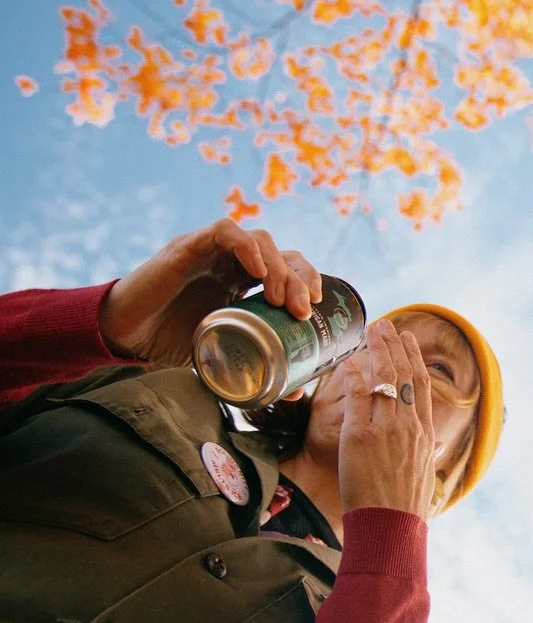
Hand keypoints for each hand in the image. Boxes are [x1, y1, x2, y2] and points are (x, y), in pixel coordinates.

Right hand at [99, 218, 322, 366]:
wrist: (126, 338)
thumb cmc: (172, 343)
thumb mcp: (223, 358)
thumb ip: (255, 369)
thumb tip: (297, 391)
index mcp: (245, 283)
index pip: (289, 269)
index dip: (308, 281)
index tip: (316, 308)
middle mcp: (232, 263)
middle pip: (281, 253)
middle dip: (299, 278)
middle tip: (303, 309)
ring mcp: (211, 252)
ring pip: (259, 240)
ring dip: (277, 266)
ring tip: (278, 298)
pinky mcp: (187, 247)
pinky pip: (224, 231)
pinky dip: (246, 246)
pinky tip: (257, 271)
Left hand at [337, 320, 436, 517]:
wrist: (391, 526)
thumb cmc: (405, 506)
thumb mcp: (425, 474)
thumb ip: (428, 452)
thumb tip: (436, 444)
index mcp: (423, 433)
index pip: (420, 386)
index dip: (414, 359)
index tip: (408, 340)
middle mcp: (408, 426)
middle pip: (403, 375)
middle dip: (394, 345)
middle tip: (385, 324)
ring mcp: (385, 429)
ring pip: (383, 379)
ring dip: (376, 351)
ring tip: (371, 331)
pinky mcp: (360, 437)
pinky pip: (358, 398)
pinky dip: (354, 377)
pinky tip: (350, 362)